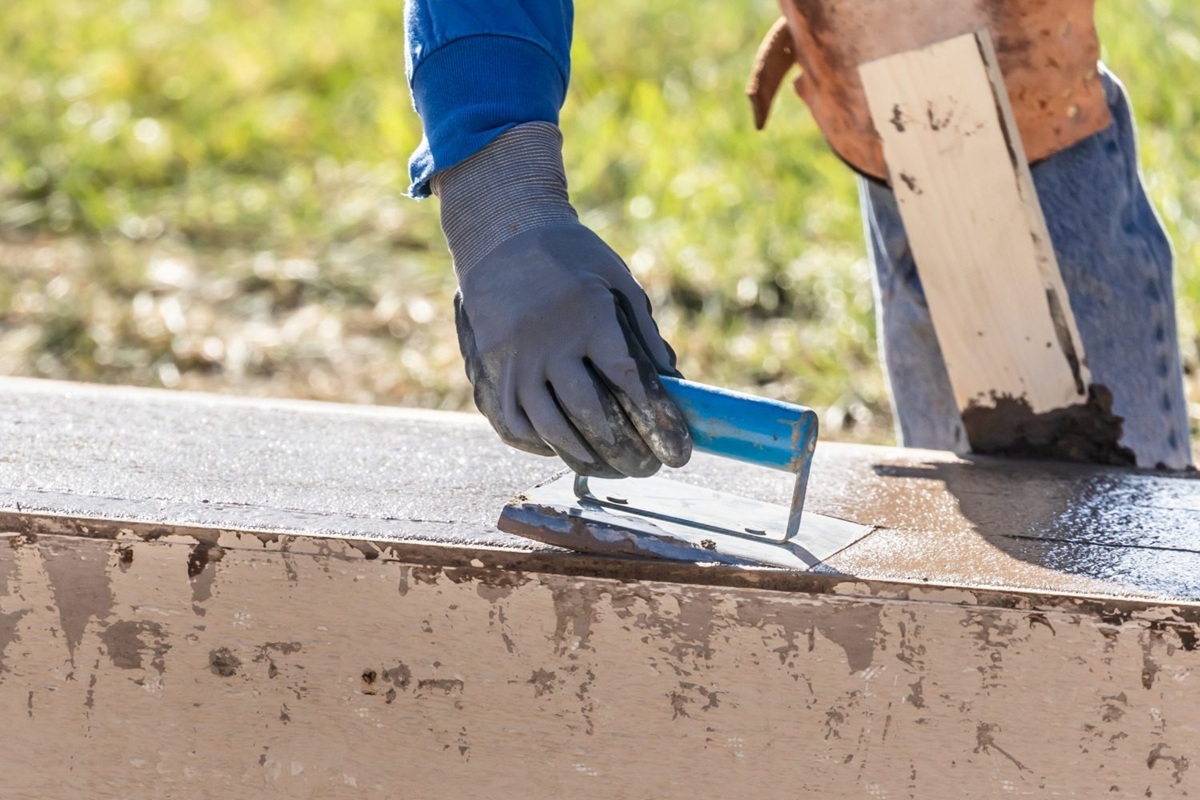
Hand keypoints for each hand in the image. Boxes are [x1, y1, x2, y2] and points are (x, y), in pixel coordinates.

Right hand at [435, 123, 690, 476]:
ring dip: (582, 455)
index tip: (673, 447)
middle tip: (647, 469)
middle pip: (588, 413)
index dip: (653, 419)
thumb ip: (643, 328)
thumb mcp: (616, 276)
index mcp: (588, 316)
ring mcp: (514, 358)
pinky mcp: (488, 366)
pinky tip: (562, 451)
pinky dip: (538, 444)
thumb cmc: (569, 253)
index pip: (626, 381)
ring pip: (548, 426)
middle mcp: (548, 342)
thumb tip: (672, 379)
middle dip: (623, 450)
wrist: (501, 231)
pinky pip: (511, 421)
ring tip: (608, 467)